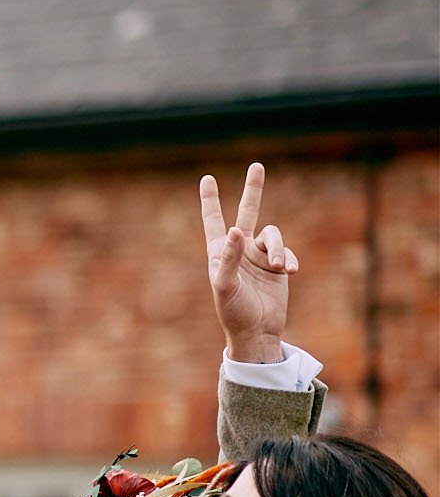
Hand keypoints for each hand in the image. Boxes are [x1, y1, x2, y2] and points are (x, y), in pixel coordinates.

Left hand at [200, 163, 296, 363]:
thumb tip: (236, 229)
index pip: (213, 220)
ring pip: (273, 235)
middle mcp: (239, 249)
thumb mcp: (225, 285)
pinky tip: (289, 272)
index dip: (210, 200)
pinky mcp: (278, 265)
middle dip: (253, 190)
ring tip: (280, 267)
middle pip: (247, 212)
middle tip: (256, 166)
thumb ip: (229, 257)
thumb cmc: (233, 310)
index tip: (207, 178)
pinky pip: (287, 252)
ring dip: (279, 248)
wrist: (257, 330)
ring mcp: (260, 256)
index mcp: (219, 252)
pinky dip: (289, 259)